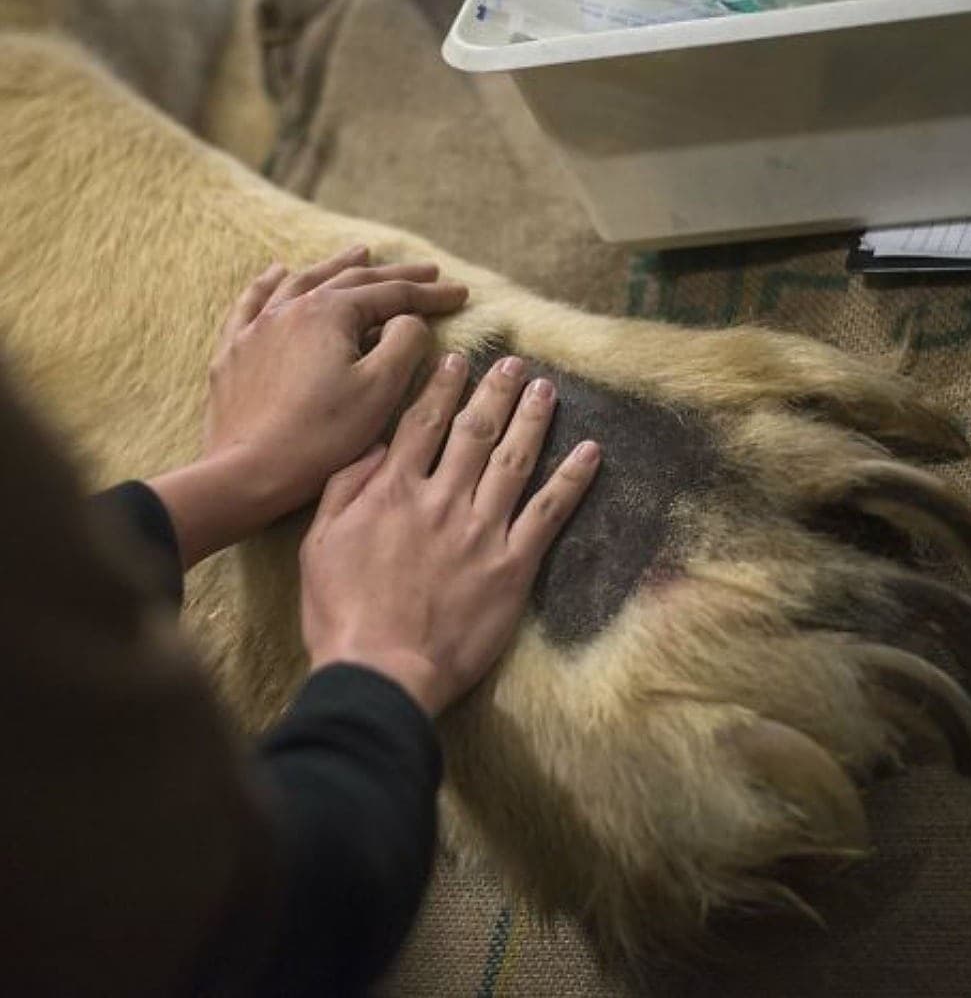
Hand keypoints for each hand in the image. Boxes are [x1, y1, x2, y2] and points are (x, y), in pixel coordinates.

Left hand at [148, 246, 467, 566]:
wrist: (250, 471)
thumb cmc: (322, 435)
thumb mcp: (380, 389)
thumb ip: (405, 343)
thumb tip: (411, 320)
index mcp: (329, 312)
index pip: (392, 295)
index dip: (430, 294)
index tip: (461, 294)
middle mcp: (291, 308)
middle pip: (351, 281)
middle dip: (394, 276)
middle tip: (428, 271)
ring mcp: (258, 327)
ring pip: (303, 282)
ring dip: (337, 265)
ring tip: (360, 252)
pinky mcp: (235, 352)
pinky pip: (253, 303)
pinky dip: (270, 283)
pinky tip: (278, 272)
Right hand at [299, 352, 600, 716]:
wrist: (382, 671)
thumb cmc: (342, 613)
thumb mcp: (318, 543)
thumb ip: (344, 487)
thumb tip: (376, 446)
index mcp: (394, 490)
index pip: (423, 423)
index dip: (442, 387)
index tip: (458, 361)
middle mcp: (442, 498)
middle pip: (474, 431)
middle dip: (494, 391)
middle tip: (513, 363)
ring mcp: (482, 529)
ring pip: (514, 460)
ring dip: (532, 419)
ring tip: (546, 389)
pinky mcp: (514, 565)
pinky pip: (549, 512)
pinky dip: (572, 479)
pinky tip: (590, 451)